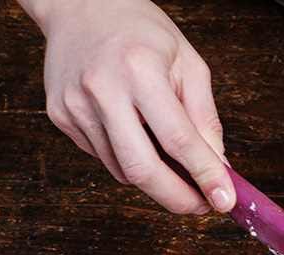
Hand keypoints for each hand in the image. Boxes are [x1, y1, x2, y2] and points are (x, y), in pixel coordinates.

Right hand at [21, 0, 234, 213]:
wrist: (79, 5)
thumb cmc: (139, 31)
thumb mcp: (188, 64)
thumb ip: (205, 118)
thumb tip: (217, 167)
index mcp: (139, 70)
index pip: (178, 140)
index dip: (205, 176)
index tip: (224, 201)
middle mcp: (101, 89)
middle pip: (142, 169)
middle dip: (177, 198)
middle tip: (201, 205)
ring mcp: (75, 105)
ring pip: (123, 171)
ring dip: (155, 180)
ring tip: (173, 164)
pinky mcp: (60, 116)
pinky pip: (104, 158)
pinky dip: (128, 160)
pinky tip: (135, 135)